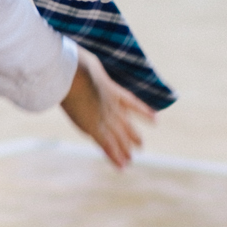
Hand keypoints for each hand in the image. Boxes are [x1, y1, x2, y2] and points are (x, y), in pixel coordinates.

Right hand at [60, 46, 152, 168]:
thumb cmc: (73, 62)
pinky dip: (114, 157)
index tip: (154, 119)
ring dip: (125, 149)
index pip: (131, 102)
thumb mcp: (84, 61)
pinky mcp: (94, 128)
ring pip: (118, 138)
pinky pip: (106, 146)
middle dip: (132, 135)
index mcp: (111, 89)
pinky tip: (122, 167)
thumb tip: (76, 59)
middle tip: (140, 145)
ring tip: (132, 159)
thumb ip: (85, 66)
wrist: (72, 72)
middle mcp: (112, 105)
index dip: (143, 111)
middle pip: (125, 124)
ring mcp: (104, 117)